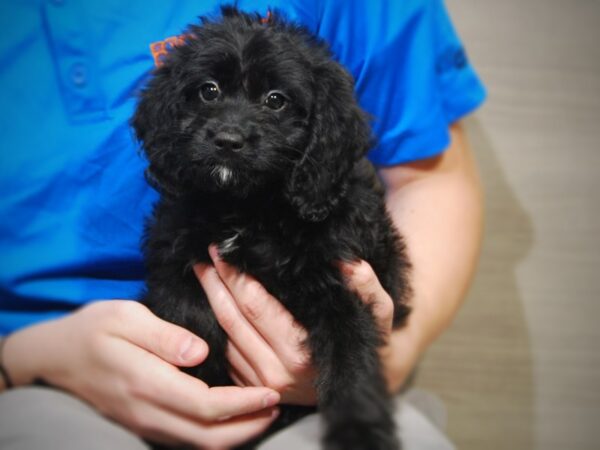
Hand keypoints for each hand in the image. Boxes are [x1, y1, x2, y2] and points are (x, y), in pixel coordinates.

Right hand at [3, 300, 279, 448]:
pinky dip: (215, 433)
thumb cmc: (91, 329)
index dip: (242, 404)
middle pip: (207, 436)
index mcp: (145, 382)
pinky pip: (186, 439)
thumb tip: (200, 351)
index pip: (204, 405)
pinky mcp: (144, 423)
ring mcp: (145, 422)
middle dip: (248, 426)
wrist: (55, 356)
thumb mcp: (124, 316)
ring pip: (198, 444)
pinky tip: (232, 416)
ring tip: (263, 413)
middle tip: (276, 406)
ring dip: (235, 434)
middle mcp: (147, 411)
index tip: (269, 392)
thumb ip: (163, 335)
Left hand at [194, 245, 414, 402]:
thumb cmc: (365, 340)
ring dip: (209, 301)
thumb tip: (346, 261)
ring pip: (223, 337)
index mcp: (301, 353)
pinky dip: (214, 326)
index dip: (235, 276)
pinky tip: (213, 301)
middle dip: (214, 283)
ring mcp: (260, 385)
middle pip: (231, 319)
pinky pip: (224, 354)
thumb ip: (366, 286)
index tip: (223, 248)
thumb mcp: (377, 311)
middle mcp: (276, 373)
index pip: (255, 306)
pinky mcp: (251, 389)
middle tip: (204, 254)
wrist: (358, 383)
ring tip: (203, 272)